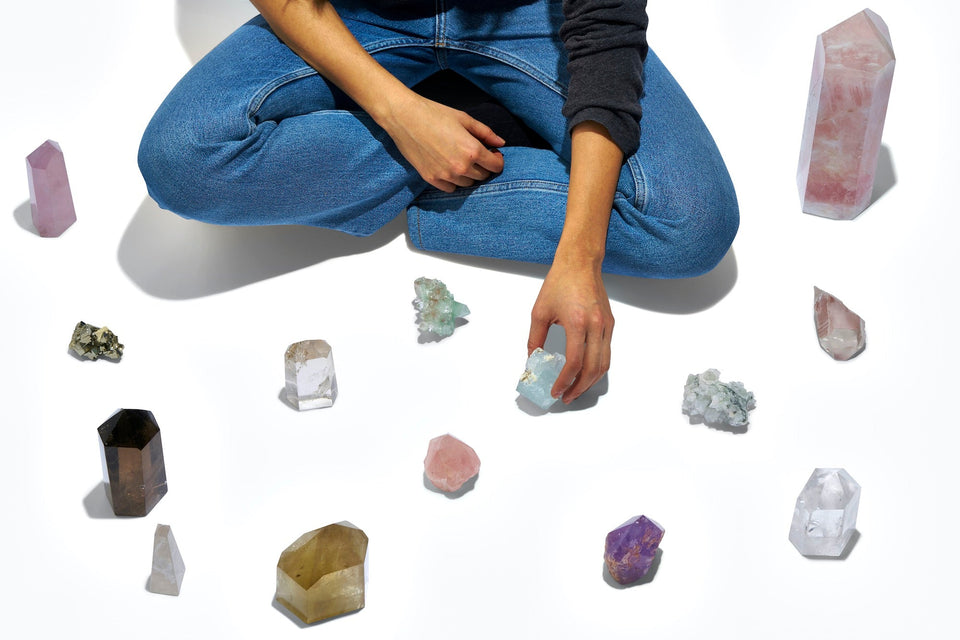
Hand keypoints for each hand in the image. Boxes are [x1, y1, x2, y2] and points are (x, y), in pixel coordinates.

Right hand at [383, 94, 504, 191]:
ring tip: (460, 159)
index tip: (493, 154)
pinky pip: (451, 188)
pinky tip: (449, 167)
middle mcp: (461, 167)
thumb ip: (485, 133)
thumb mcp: (464, 119)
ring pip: (468, 184)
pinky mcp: (432, 179)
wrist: (404, 118)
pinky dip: (454, 181)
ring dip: (469, 175)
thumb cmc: (434, 114)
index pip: (496, 166)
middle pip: (483, 176)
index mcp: (472, 150)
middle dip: (483, 166)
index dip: (497, 160)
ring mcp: (446, 175)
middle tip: (475, 155)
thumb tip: (501, 143)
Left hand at [527, 257, 613, 402]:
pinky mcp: (610, 324)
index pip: (574, 362)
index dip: (565, 381)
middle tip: (566, 397)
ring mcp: (607, 326)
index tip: (556, 390)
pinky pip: (607, 353)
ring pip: (604, 364)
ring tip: (575, 389)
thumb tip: (532, 360)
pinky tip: (584, 372)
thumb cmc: (560, 283)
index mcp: (577, 322)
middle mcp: (596, 326)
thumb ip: (535, 339)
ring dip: (590, 381)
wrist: (580, 263)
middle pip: (593, 369)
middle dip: (579, 388)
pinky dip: (597, 367)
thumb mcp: (540, 312)